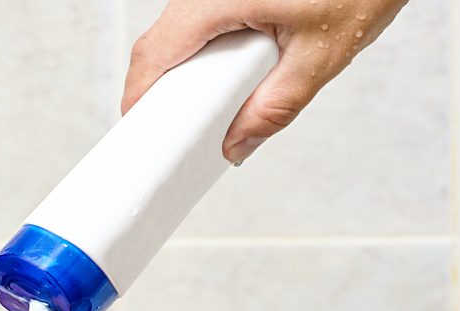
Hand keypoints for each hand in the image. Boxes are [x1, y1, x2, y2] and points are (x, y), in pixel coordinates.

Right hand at [123, 0, 408, 162]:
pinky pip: (198, 17)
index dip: (139, 98)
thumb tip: (236, 145)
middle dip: (158, 89)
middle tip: (169, 130)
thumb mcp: (320, 57)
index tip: (140, 132)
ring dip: (181, 68)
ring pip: (177, 29)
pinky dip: (201, 49)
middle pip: (159, 42)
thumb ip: (275, 107)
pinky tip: (221, 75)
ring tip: (198, 109)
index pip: (155, 54)